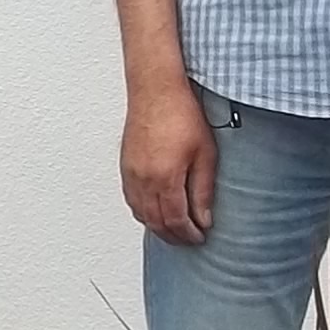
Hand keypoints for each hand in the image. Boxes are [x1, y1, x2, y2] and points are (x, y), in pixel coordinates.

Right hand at [121, 87, 216, 245]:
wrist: (156, 91)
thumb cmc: (181, 115)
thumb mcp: (204, 154)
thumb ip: (203, 190)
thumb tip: (203, 218)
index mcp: (165, 179)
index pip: (176, 220)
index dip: (188, 234)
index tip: (199, 237)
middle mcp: (144, 181)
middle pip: (156, 223)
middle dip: (174, 235)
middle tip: (189, 239)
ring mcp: (131, 175)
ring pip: (141, 215)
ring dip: (158, 227)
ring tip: (174, 230)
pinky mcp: (125, 167)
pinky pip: (132, 201)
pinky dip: (144, 213)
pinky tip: (155, 212)